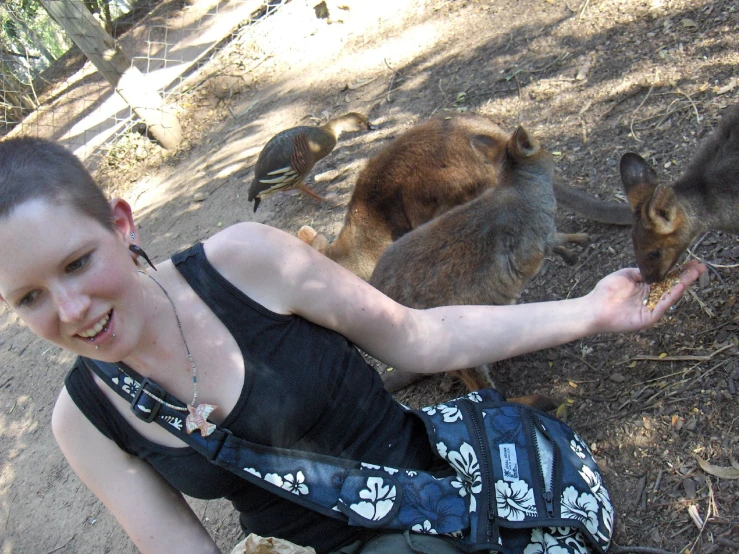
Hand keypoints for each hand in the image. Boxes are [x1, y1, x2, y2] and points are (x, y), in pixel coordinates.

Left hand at [587, 260, 705, 333]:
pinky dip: (673, 295)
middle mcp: (651, 298)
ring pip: (671, 295)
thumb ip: (643, 272)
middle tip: (700, 266)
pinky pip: (663, 305)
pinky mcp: (649, 317)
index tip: (692, 261)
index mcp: (646, 288)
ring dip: (684, 283)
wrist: (594, 307)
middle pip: (672, 286)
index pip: (666, 278)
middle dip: (687, 276)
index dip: (679, 270)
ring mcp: (651, 308)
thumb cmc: (606, 291)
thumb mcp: (627, 275)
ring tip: (695, 272)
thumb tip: (657, 266)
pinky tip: (681, 284)